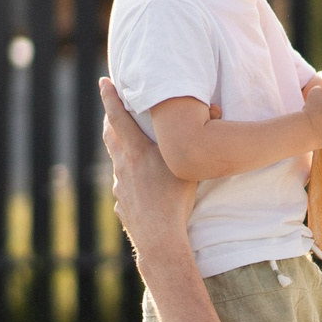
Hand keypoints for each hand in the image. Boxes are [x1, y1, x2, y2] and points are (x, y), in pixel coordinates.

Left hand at [99, 80, 195, 261]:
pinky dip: (131, 180)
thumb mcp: (190, 167)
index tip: (104, 82)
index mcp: (136, 153)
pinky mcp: (122, 204)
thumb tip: (217, 108)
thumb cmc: (176, 202)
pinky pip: (125, 186)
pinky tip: (142, 188)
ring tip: (132, 149)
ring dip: (122, 151)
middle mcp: (123, 166)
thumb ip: (200, 137)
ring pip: (118, 162)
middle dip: (111, 120)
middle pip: (111, 136)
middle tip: (112, 109)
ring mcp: (120, 187)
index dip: (110, 97)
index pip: (118, 117)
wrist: (159, 239)